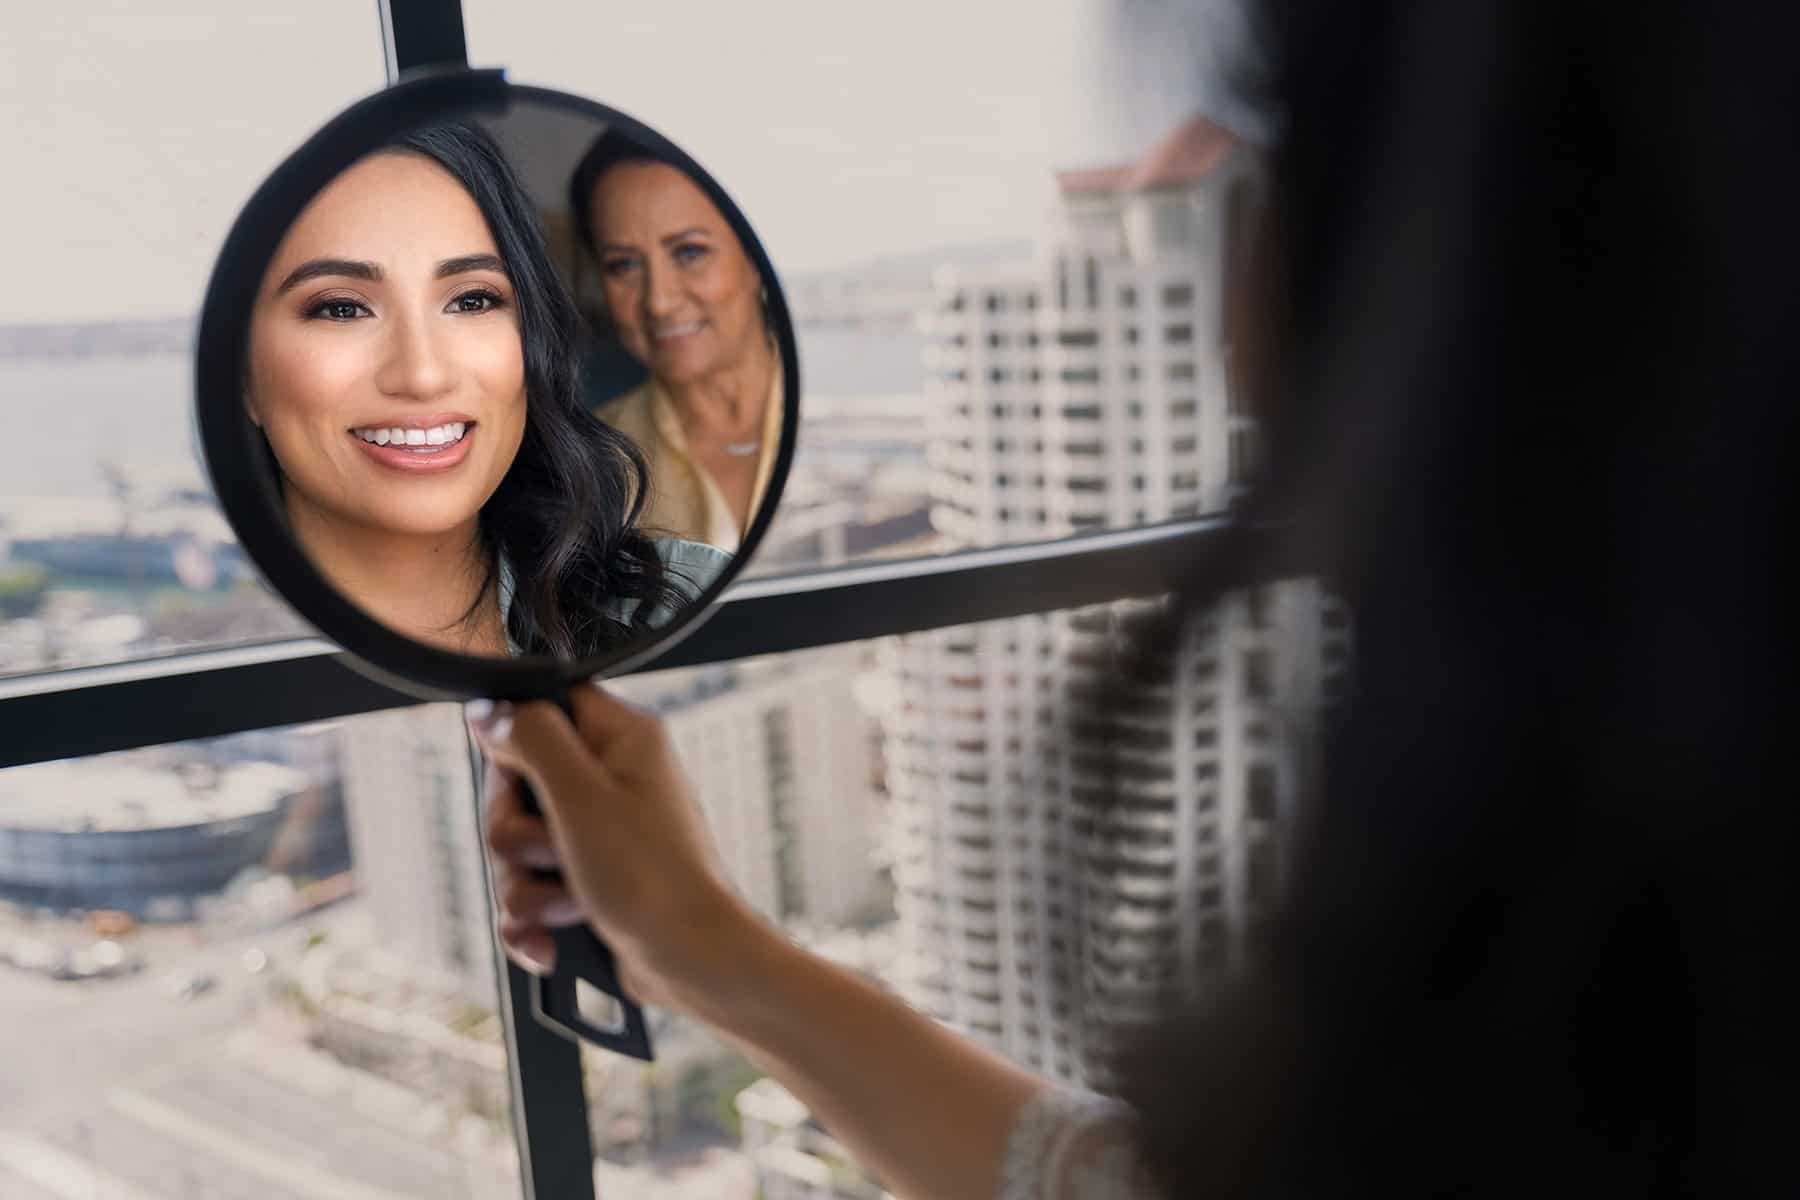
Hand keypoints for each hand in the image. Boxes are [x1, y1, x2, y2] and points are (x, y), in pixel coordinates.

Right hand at [468, 684, 759, 1015]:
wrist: (690, 960)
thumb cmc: (651, 876)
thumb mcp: (581, 795)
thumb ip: (532, 739)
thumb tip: (489, 708)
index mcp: (621, 739)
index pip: (545, 706)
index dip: (517, 743)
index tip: (522, 782)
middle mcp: (611, 779)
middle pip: (516, 786)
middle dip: (517, 836)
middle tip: (552, 852)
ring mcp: (599, 834)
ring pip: (517, 848)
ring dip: (528, 887)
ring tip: (571, 904)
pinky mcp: (589, 881)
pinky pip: (530, 892)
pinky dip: (534, 921)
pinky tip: (550, 942)